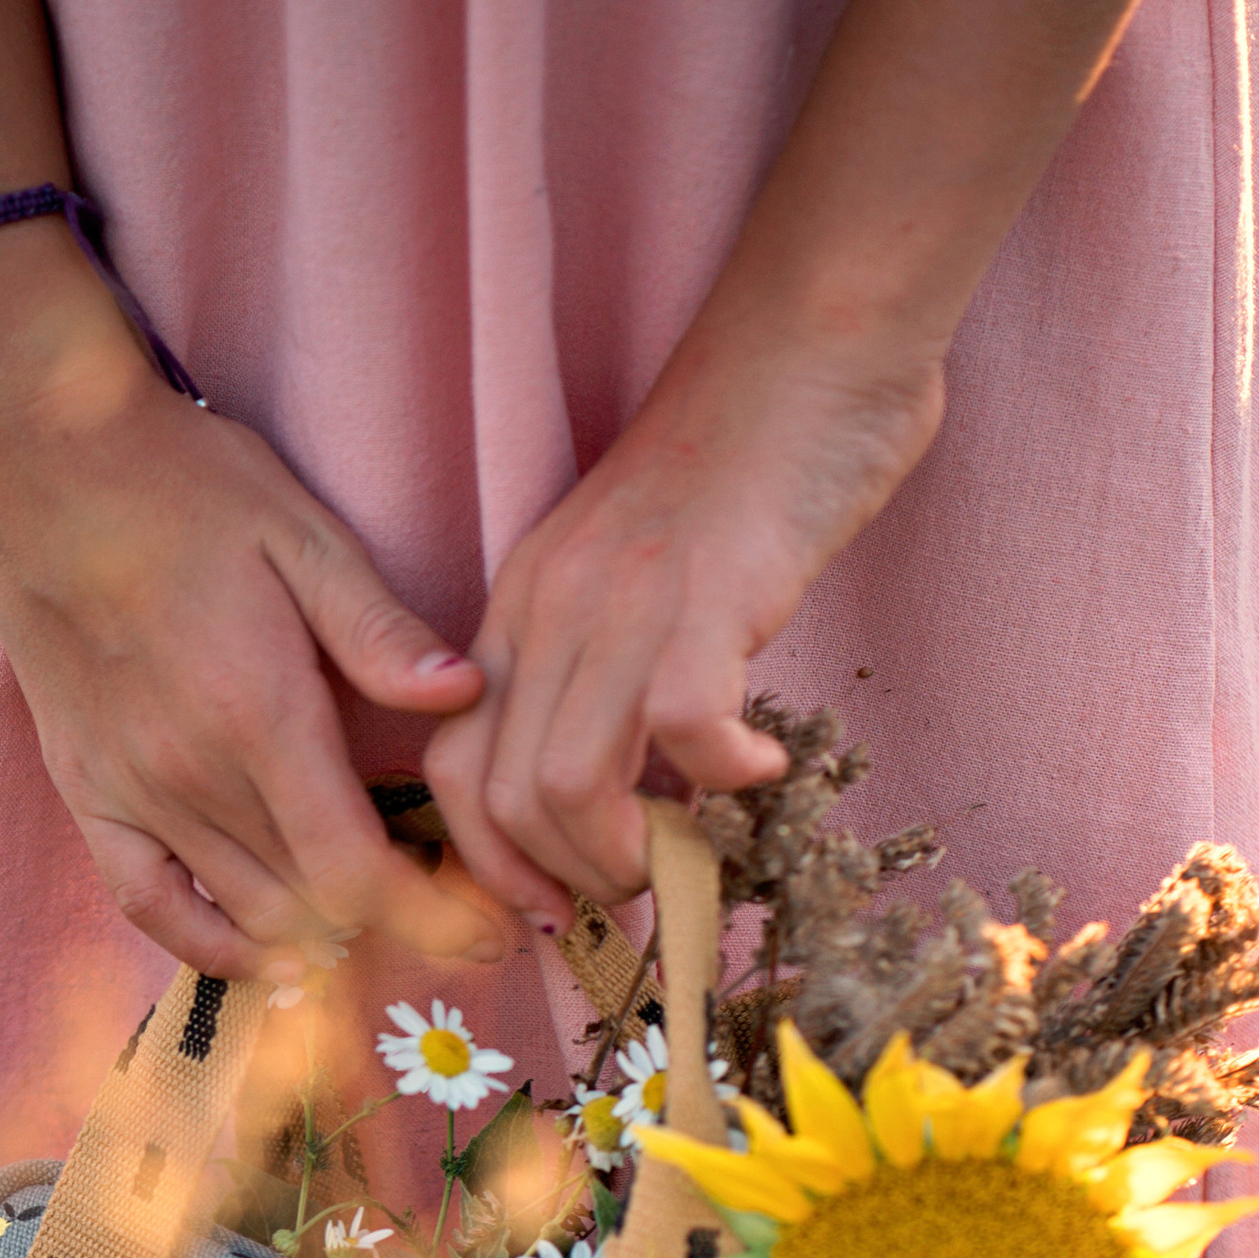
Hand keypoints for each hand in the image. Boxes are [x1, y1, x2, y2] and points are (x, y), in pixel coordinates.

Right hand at [0, 230, 512, 980]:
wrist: (40, 457)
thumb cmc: (186, 485)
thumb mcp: (303, 535)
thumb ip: (380, 631)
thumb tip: (467, 693)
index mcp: (261, 717)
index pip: (357, 876)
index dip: (432, 920)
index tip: (486, 931)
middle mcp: (194, 775)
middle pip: (315, 909)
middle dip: (399, 926)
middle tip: (454, 908)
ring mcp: (133, 791)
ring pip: (246, 917)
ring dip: (322, 934)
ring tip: (380, 915)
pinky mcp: (87, 791)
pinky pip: (149, 906)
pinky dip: (213, 944)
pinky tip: (267, 952)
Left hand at [426, 323, 945, 914]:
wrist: (805, 351)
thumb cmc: (739, 471)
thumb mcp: (631, 575)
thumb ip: (609, 671)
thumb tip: (636, 797)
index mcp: (523, 608)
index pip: (452, 771)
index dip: (495, 864)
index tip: (560, 906)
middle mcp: (552, 610)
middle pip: (503, 800)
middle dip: (569, 883)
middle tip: (642, 892)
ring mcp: (623, 603)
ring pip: (568, 787)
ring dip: (632, 853)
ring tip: (697, 845)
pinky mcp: (705, 596)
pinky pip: (683, 733)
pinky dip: (723, 779)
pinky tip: (762, 766)